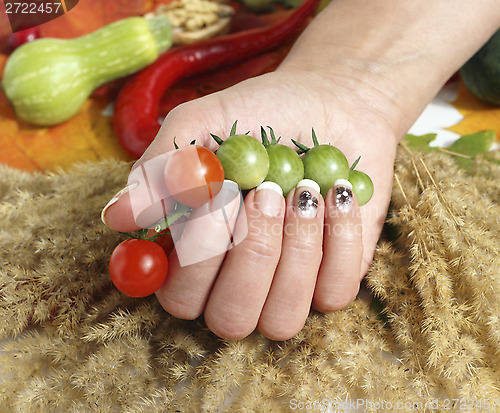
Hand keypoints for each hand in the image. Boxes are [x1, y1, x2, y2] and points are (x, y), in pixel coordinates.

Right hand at [102, 67, 398, 339]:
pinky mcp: (332, 281)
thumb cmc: (263, 113)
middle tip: (263, 191)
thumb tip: (115, 218)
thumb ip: (162, 168)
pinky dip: (339, 240)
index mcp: (194, 252)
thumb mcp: (205, 123)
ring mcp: (286, 288)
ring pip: (280, 319)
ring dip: (294, 250)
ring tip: (303, 190)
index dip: (195, 260)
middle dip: (248, 254)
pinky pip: (334, 294)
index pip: (177, 295)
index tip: (217, 200)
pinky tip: (336, 195)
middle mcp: (235, 281)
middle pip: (228, 318)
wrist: (336, 106)